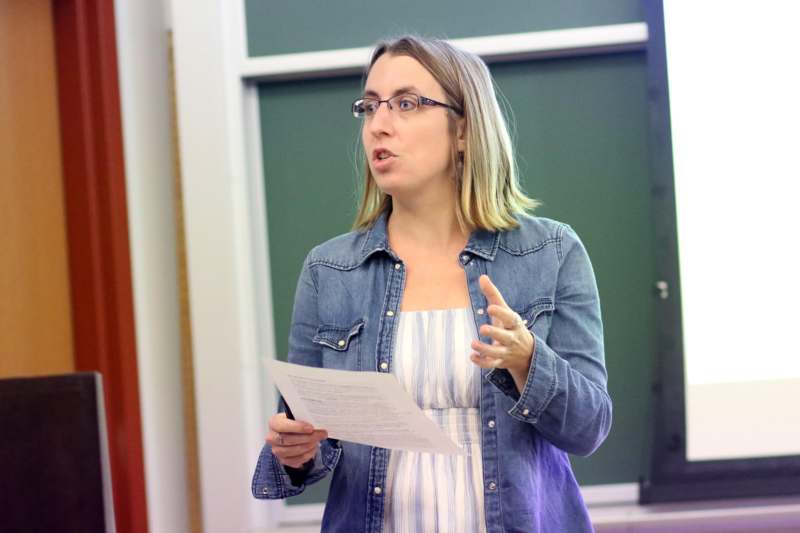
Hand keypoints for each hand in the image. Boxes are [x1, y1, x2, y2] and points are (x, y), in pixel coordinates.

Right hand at [266, 413, 327, 468]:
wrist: (293, 432)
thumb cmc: (295, 422)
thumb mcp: (297, 416)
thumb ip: (304, 418)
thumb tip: (317, 423)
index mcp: (274, 422)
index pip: (282, 426)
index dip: (297, 427)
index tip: (311, 428)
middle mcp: (272, 437)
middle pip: (288, 439)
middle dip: (307, 437)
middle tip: (321, 434)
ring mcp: (276, 450)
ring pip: (291, 451)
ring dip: (307, 447)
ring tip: (317, 441)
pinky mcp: (283, 460)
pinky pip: (294, 460)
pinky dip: (306, 456)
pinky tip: (313, 449)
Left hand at [470, 274, 534, 391]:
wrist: (527, 353)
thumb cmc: (510, 326)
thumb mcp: (505, 310)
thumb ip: (493, 294)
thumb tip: (482, 277)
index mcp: (514, 323)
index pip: (509, 318)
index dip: (501, 313)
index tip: (490, 307)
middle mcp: (512, 338)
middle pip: (505, 337)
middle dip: (495, 333)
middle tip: (482, 328)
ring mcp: (507, 351)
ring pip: (497, 352)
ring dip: (485, 349)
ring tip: (473, 343)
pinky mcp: (500, 362)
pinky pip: (492, 364)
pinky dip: (482, 362)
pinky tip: (472, 356)